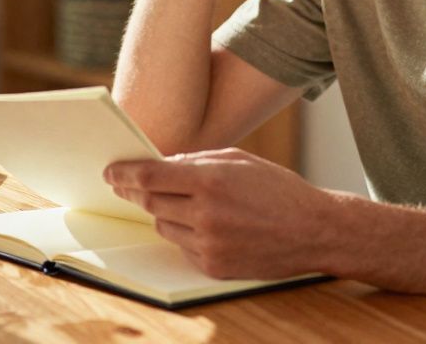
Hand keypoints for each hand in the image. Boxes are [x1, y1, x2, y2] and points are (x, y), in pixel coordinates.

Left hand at [104, 148, 331, 279]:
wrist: (315, 230)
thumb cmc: (277, 188)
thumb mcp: (237, 160)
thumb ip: (194, 161)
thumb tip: (157, 164)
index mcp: (211, 181)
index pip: (149, 177)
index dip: (124, 174)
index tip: (110, 172)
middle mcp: (206, 214)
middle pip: (150, 202)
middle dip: (135, 192)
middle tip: (126, 185)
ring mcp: (209, 244)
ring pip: (163, 225)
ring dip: (164, 212)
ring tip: (186, 203)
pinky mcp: (213, 266)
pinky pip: (182, 246)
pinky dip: (185, 234)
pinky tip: (207, 225)